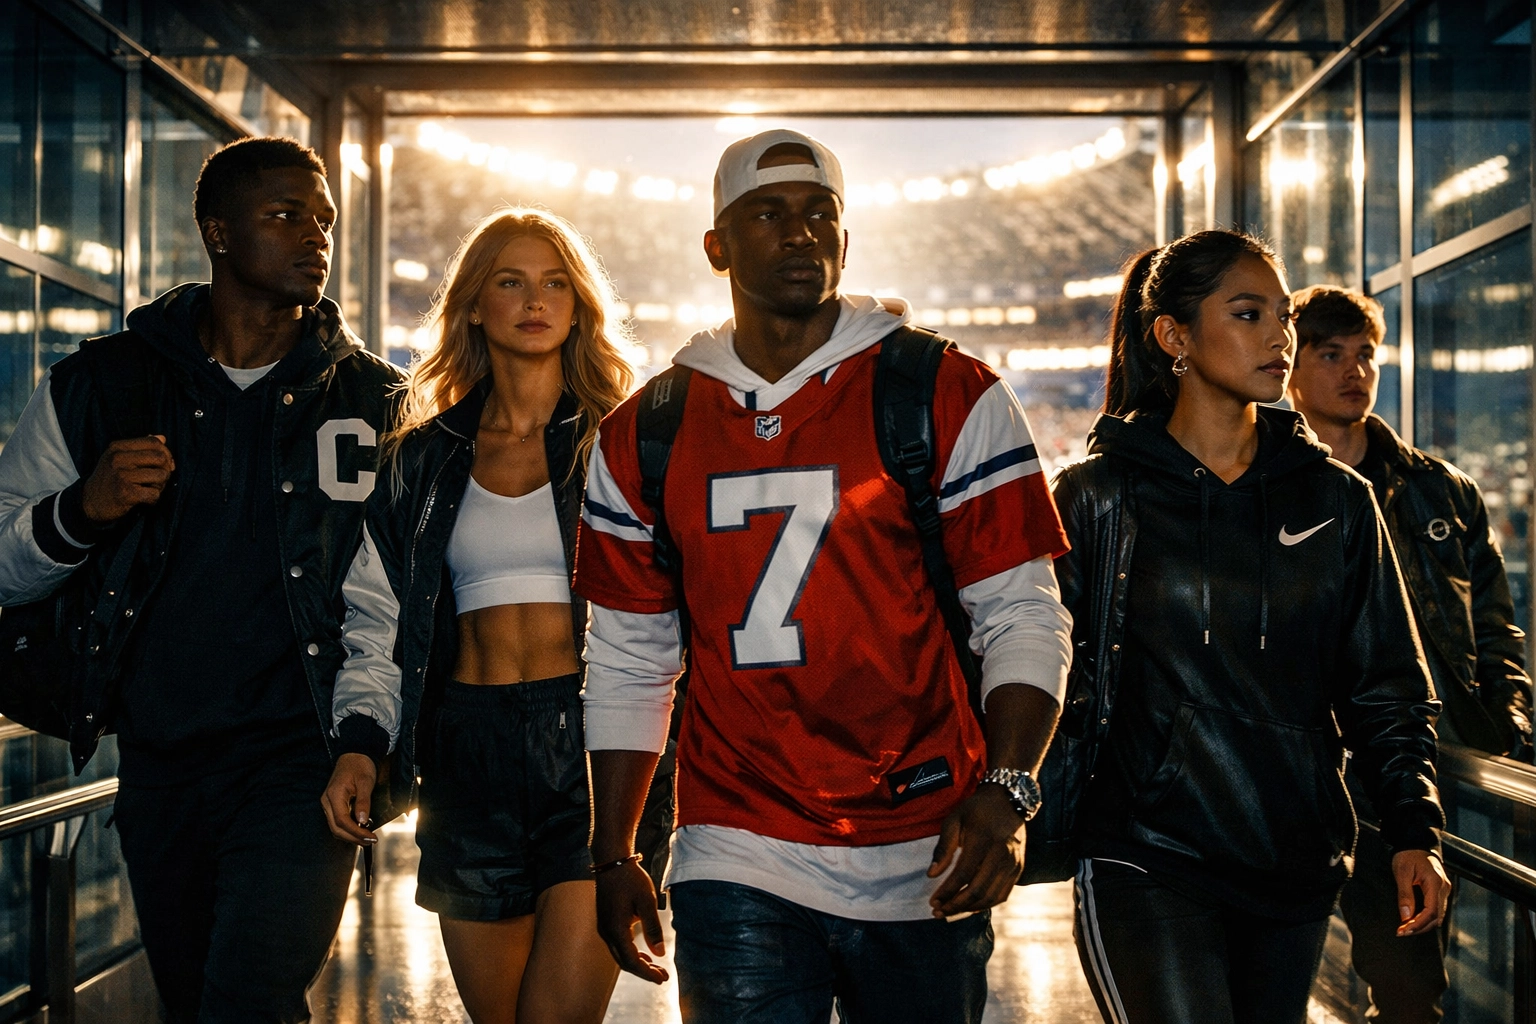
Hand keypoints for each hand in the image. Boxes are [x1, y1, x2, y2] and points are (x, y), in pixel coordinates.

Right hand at [82, 436, 174, 523]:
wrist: (90, 502)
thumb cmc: (110, 479)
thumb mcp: (118, 458)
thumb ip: (140, 447)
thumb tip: (162, 438)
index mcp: (118, 447)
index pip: (153, 442)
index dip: (166, 453)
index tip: (165, 465)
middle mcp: (118, 459)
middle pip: (160, 458)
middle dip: (166, 470)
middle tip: (159, 480)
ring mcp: (121, 475)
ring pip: (161, 476)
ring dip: (161, 486)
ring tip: (151, 489)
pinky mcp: (125, 493)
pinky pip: (154, 494)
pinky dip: (154, 499)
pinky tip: (145, 500)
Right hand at [320, 752, 378, 845]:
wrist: (354, 755)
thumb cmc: (360, 766)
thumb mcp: (365, 781)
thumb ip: (363, 801)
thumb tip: (362, 821)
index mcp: (334, 795)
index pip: (341, 821)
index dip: (355, 832)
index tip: (370, 837)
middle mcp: (327, 802)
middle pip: (336, 828)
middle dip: (353, 837)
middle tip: (370, 841)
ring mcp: (328, 804)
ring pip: (335, 827)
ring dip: (350, 836)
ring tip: (367, 839)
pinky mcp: (333, 805)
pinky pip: (337, 822)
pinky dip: (347, 829)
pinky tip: (359, 831)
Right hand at [595, 860, 668, 983]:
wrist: (612, 862)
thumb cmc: (630, 879)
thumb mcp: (647, 902)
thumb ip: (653, 928)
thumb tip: (660, 954)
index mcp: (616, 929)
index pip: (631, 961)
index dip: (647, 973)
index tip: (663, 979)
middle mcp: (607, 932)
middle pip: (625, 962)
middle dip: (644, 972)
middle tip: (663, 977)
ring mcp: (604, 928)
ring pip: (620, 955)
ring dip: (638, 963)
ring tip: (657, 968)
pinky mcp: (606, 922)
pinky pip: (618, 945)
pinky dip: (631, 953)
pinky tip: (644, 954)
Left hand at [927, 784, 1025, 917]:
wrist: (1009, 801)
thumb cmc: (976, 810)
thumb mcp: (954, 820)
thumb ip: (943, 848)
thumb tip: (931, 874)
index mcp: (983, 840)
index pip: (963, 875)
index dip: (947, 892)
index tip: (933, 901)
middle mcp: (1001, 854)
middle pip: (978, 890)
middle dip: (956, 905)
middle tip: (939, 911)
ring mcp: (1013, 864)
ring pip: (991, 897)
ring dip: (969, 909)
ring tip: (951, 911)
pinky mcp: (1018, 869)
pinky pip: (1003, 894)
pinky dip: (986, 905)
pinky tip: (970, 906)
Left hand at [1392, 849, 1449, 936]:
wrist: (1416, 843)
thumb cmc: (1408, 855)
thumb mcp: (1402, 873)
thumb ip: (1405, 895)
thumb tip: (1405, 917)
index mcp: (1436, 883)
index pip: (1431, 912)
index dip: (1418, 924)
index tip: (1404, 930)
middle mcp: (1444, 888)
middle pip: (1436, 917)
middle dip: (1419, 927)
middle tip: (1402, 932)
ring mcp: (1444, 890)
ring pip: (1437, 915)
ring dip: (1423, 924)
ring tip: (1405, 929)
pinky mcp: (1440, 890)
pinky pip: (1436, 908)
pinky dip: (1426, 917)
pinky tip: (1413, 920)